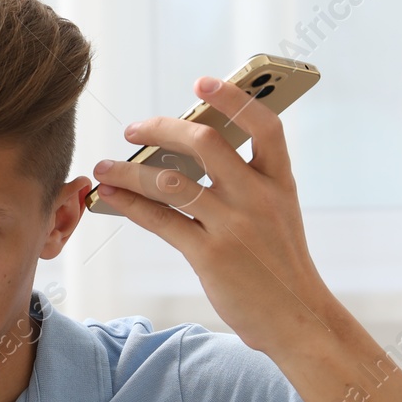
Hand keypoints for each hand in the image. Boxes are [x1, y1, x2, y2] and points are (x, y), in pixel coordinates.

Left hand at [90, 76, 336, 359]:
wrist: (297, 319)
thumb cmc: (280, 265)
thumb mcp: (278, 215)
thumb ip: (247, 184)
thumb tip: (191, 154)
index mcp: (280, 182)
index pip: (264, 125)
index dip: (234, 98)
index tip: (202, 82)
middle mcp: (259, 198)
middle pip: (206, 144)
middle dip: (162, 128)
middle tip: (133, 129)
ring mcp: (234, 227)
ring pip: (171, 182)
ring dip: (130, 171)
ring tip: (105, 167)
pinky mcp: (210, 256)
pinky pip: (160, 220)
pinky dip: (130, 204)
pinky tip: (112, 196)